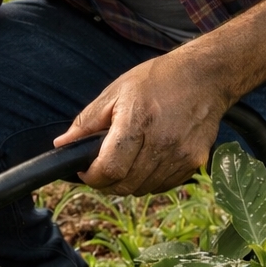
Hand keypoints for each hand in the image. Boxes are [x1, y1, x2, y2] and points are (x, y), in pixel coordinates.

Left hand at [54, 51, 228, 195]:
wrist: (205, 77)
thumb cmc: (156, 80)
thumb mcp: (115, 92)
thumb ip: (86, 122)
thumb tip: (60, 144)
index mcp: (138, 123)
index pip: (110, 169)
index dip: (92, 177)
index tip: (85, 171)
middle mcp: (162, 143)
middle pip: (125, 185)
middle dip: (106, 183)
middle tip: (101, 168)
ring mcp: (181, 156)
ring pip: (143, 189)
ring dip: (127, 183)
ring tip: (124, 162)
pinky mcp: (195, 163)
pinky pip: (163, 186)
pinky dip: (149, 181)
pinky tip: (145, 162)